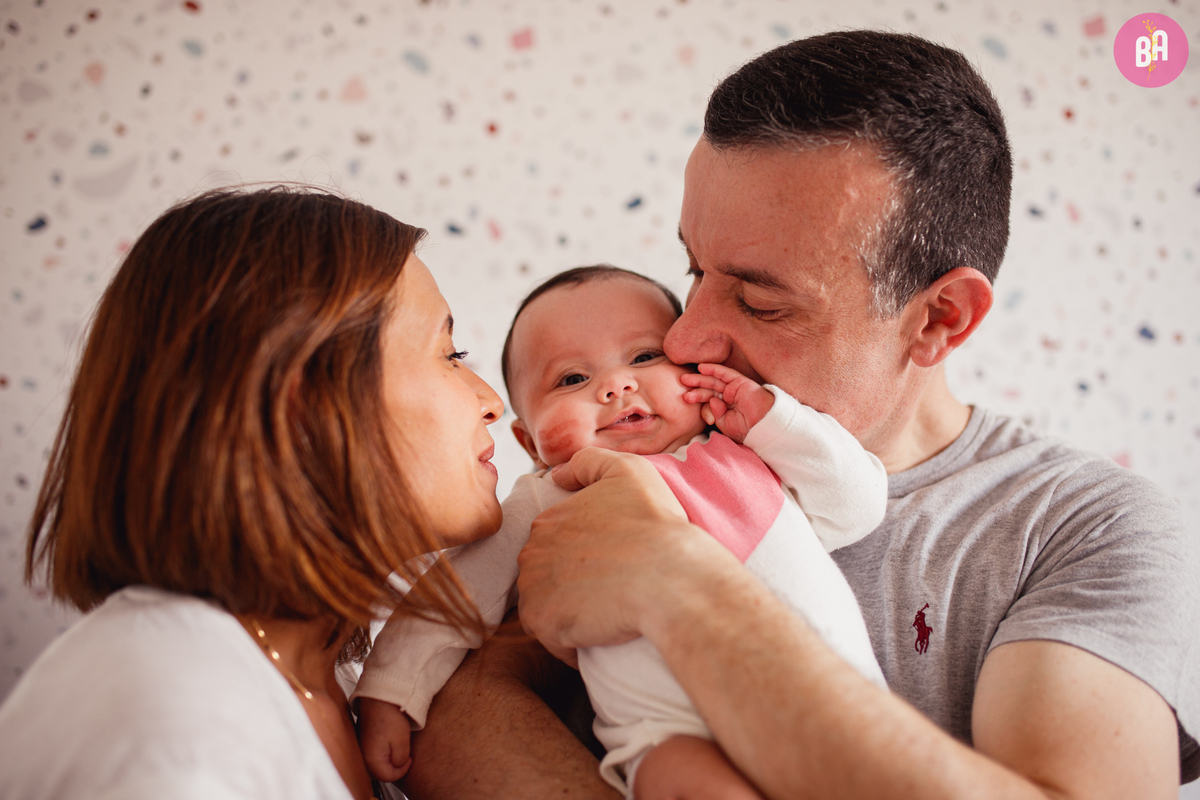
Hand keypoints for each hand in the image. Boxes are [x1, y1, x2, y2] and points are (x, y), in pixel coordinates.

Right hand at [355, 697, 412, 781]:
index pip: (388, 777)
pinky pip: (375, 750)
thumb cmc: (390, 716)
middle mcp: (363, 755)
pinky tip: (391, 737)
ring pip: (378, 760)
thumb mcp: (402, 742)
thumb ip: (400, 760)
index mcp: (371, 759)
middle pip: (381, 770)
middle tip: (405, 751)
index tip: (410, 758)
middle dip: (395, 764)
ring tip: (398, 742)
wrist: (380, 696)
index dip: (402, 770)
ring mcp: (362, 746)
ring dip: (390, 756)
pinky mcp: (364, 737)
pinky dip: (384, 748)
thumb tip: (398, 766)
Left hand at [517, 447, 736, 654]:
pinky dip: (570, 643)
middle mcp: (532, 550)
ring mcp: (532, 587)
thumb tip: (558, 474)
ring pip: (544, 606)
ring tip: (605, 613)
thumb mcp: (629, 471)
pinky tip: (599, 635)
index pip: (554, 544)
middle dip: (569, 584)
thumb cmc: (655, 526)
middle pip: (545, 575)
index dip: (581, 557)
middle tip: (608, 590)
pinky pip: (550, 639)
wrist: (670, 578)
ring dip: (567, 612)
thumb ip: (588, 463)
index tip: (609, 565)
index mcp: (549, 520)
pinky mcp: (541, 621)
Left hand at [680, 363, 774, 442]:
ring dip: (700, 378)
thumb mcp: (725, 425)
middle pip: (708, 388)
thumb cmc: (747, 429)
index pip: (708, 399)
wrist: (763, 426)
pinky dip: (714, 369)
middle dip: (695, 386)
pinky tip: (702, 368)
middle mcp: (728, 396)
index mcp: (725, 407)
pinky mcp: (740, 382)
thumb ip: (716, 414)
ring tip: (686, 378)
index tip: (685, 398)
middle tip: (680, 384)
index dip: (697, 398)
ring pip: (714, 380)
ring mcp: (734, 388)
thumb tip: (710, 401)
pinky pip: (725, 373)